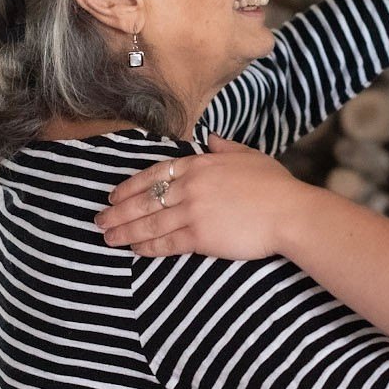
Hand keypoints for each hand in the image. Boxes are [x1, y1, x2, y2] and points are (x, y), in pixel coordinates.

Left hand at [95, 136, 307, 259]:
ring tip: (108, 237)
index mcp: (200, 164)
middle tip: (99, 220)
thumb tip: (211, 138)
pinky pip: (167, 242)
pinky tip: (135, 250)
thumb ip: (225, 147)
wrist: (290, 213)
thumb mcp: (249, 156)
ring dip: (125, 231)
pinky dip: (148, 246)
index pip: (155, 173)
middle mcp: (191, 186)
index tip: (114, 195)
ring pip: (150, 221)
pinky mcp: (200, 236)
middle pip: (145, 198)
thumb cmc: (276, 186)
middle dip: (118, 211)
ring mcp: (193, 211)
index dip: (131, 185)